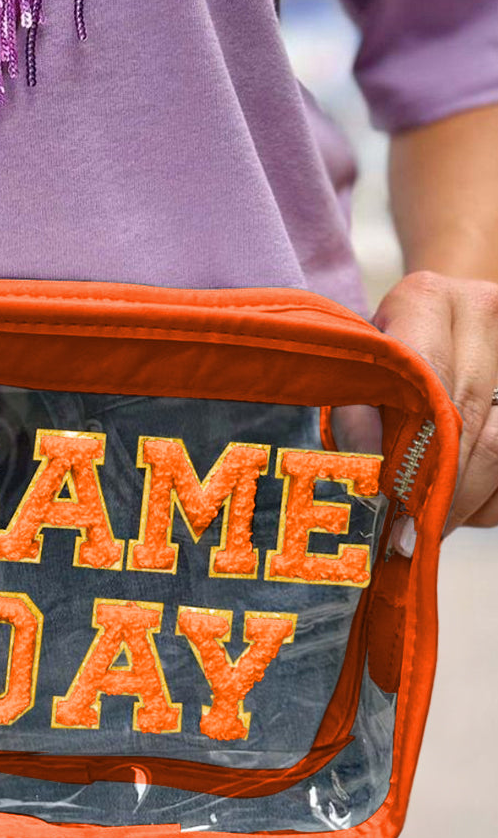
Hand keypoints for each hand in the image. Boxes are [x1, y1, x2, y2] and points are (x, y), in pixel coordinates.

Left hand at [372, 269, 497, 552]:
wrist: (448, 315)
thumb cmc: (388, 351)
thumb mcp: (359, 368)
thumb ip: (353, 408)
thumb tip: (364, 459)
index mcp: (427, 299)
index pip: (426, 382)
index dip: (411, 454)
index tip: (392, 512)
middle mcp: (484, 311)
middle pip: (471, 421)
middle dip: (441, 492)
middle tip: (411, 538)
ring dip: (470, 500)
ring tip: (433, 528)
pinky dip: (492, 497)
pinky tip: (467, 504)